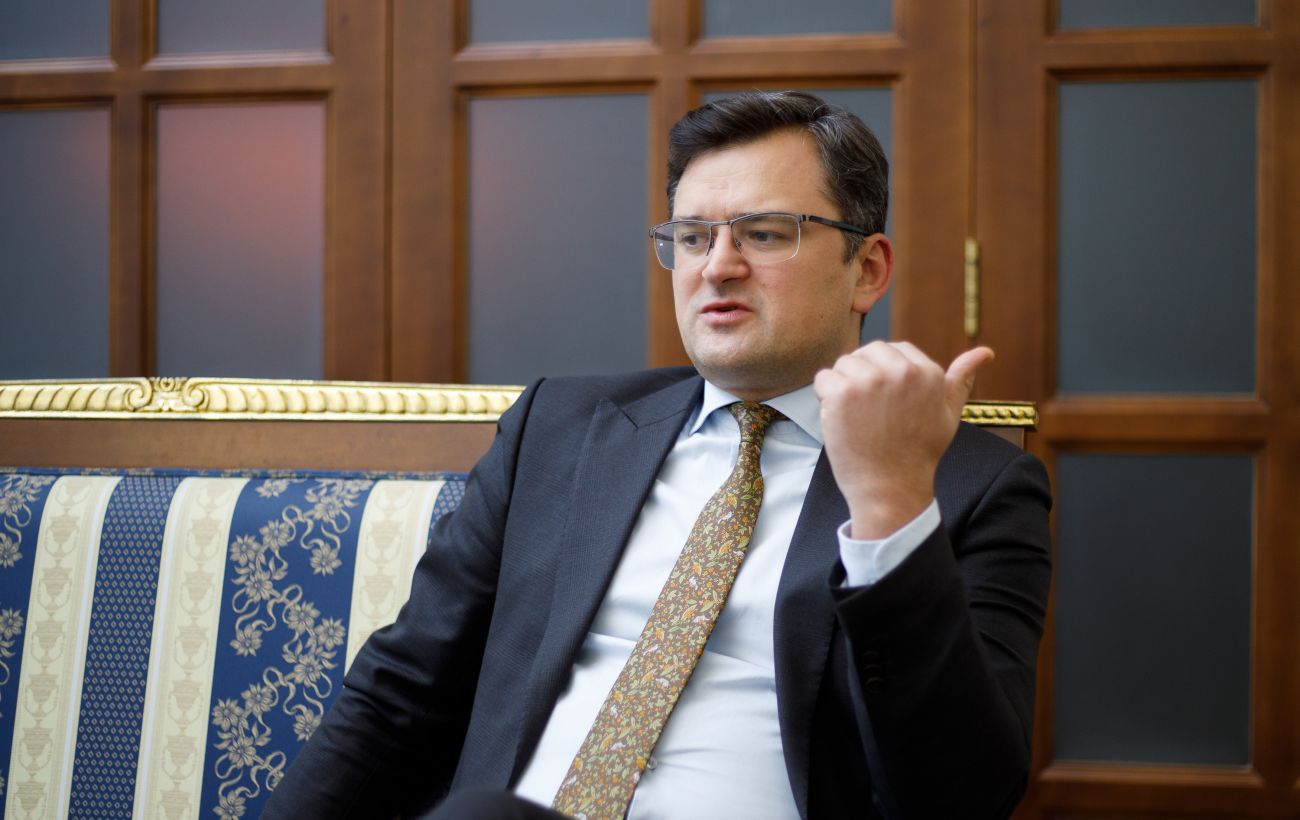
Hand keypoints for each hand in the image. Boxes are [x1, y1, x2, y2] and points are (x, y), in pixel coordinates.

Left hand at [813, 342, 993, 539]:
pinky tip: (841, 419)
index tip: (885, 401)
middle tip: (869, 410)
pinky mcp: (842, 393)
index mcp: (927, 371)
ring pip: (844, 363)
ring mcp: (869, 380)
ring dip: (843, 385)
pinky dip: (825, 397)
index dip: (884, 373)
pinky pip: (824, 378)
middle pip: (867, 351)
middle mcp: (900, 371)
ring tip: (857, 416)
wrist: (890, 489)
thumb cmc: (918, 453)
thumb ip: (961, 380)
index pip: (894, 349)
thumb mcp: (948, 415)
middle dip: (863, 374)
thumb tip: (985, 352)